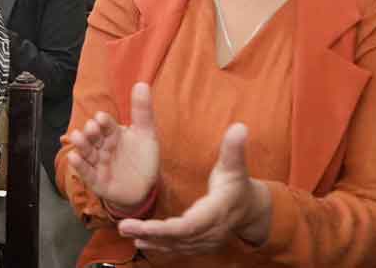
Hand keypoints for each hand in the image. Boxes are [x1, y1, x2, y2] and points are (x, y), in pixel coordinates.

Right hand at [65, 82, 160, 210]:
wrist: (144, 188)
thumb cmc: (142, 159)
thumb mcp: (146, 134)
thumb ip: (142, 111)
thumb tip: (142, 83)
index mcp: (113, 134)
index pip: (107, 125)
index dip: (104, 122)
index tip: (102, 118)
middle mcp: (102, 147)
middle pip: (93, 138)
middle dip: (91, 132)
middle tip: (91, 127)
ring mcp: (98, 163)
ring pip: (87, 152)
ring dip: (81, 145)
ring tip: (77, 137)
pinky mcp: (96, 181)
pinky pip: (86, 172)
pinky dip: (79, 166)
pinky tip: (74, 157)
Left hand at [118, 123, 272, 253]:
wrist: (250, 211)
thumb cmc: (238, 185)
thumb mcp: (236, 166)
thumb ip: (234, 148)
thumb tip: (240, 126)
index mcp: (218, 211)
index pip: (192, 224)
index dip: (169, 228)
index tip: (146, 226)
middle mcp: (212, 231)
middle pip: (178, 237)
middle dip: (151, 233)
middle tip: (124, 227)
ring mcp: (206, 241)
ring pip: (176, 245)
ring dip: (151, 240)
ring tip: (126, 231)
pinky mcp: (200, 245)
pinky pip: (178, 248)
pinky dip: (159, 246)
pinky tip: (140, 242)